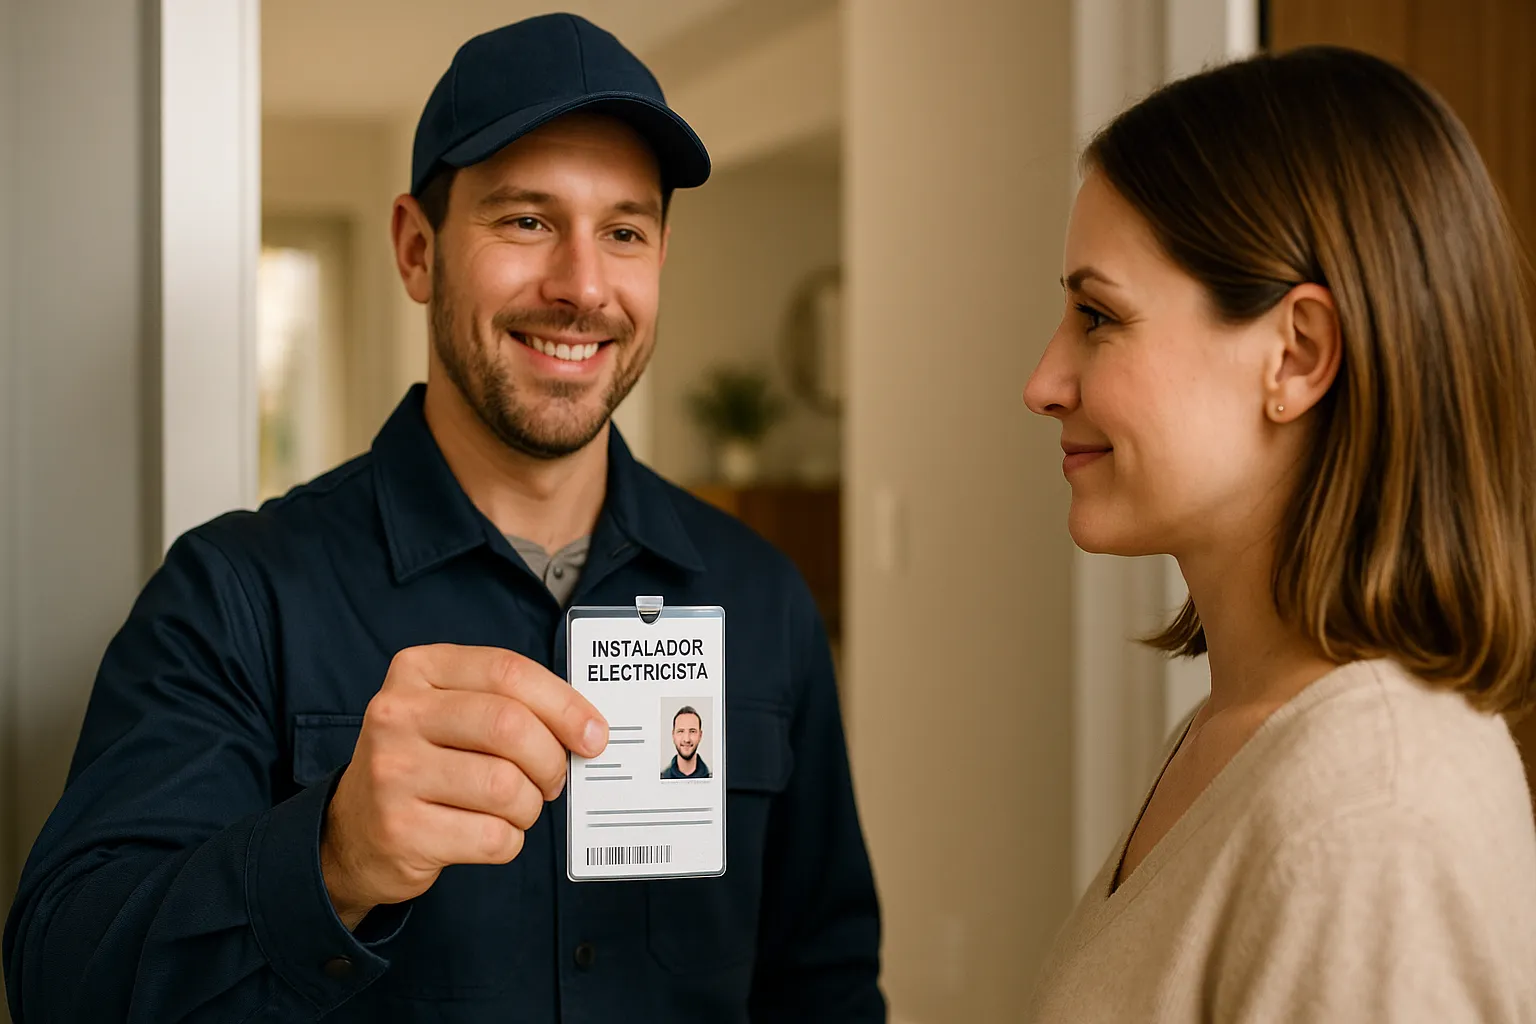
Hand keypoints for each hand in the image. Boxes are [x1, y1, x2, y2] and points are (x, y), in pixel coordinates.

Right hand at [320, 644, 607, 928]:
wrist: (355, 830)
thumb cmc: (426, 760)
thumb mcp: (452, 711)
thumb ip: (510, 703)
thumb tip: (588, 729)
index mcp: (418, 670)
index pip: (508, 671)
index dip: (564, 704)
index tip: (594, 733)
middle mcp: (397, 714)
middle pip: (509, 726)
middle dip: (551, 759)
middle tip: (554, 778)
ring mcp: (393, 773)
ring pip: (506, 787)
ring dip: (529, 806)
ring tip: (516, 807)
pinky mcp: (400, 830)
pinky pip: (492, 837)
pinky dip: (508, 840)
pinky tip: (489, 832)